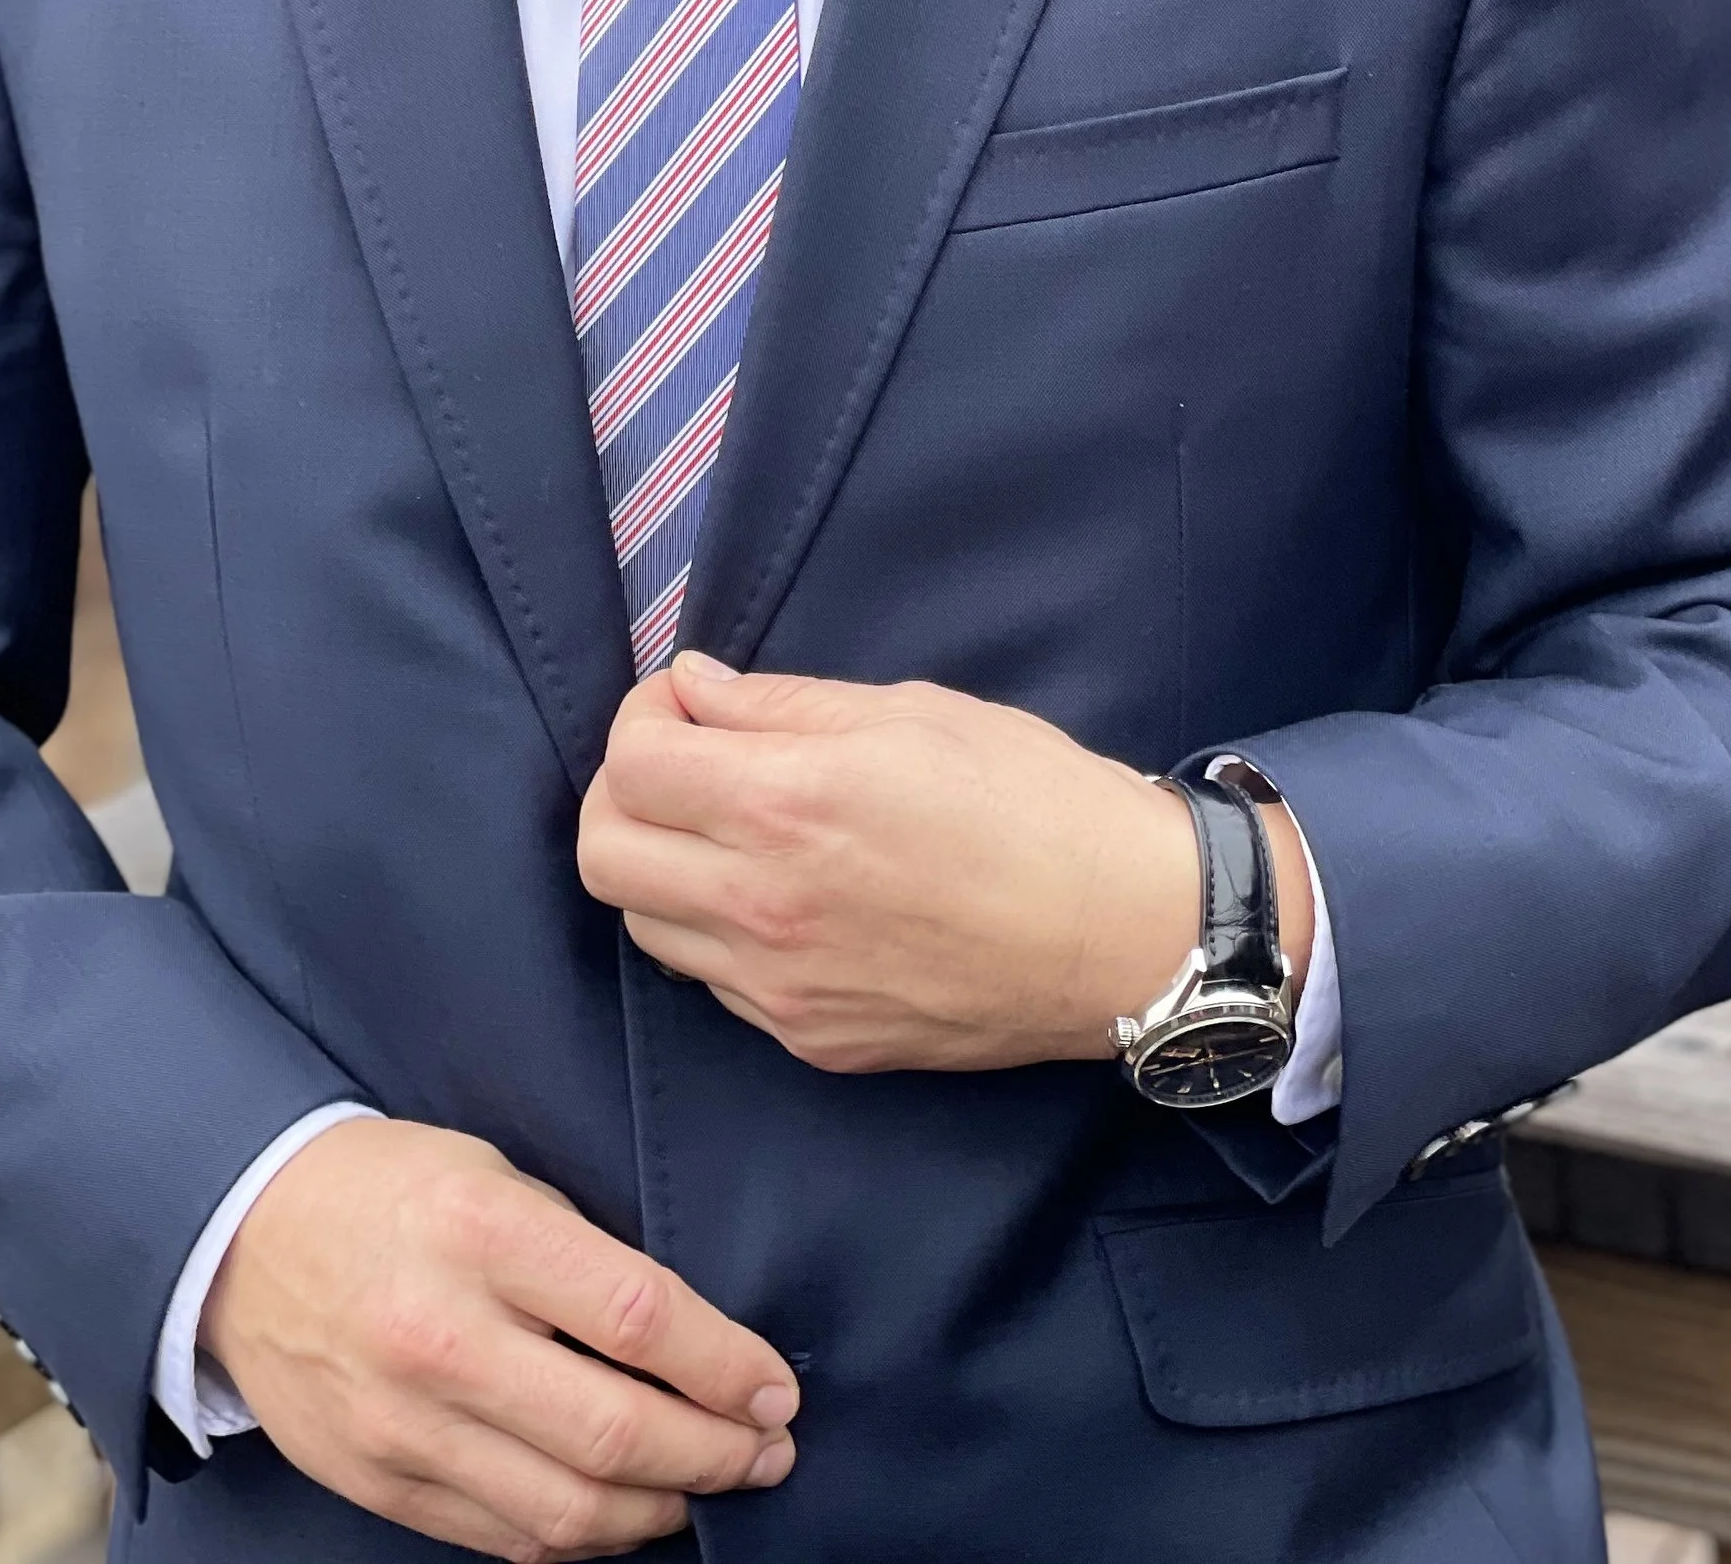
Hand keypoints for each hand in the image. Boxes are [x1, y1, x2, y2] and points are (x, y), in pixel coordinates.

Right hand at [198, 1115, 798, 1559]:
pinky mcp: (382, 1483)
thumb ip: (584, 1257)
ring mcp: (406, 1424)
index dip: (728, 1366)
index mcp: (481, 1233)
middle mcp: (443, 1336)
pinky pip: (507, 1538)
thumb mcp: (493, 1175)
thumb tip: (696, 1342)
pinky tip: (623, 1510)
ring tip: (708, 1485)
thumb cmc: (390, 1189)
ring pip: (569, 1510)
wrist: (243, 1235)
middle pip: (616, 1432)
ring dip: (663, 1509)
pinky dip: (583, 1536)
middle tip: (767, 1450)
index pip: (640, 1317)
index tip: (776, 1387)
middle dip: (718, 1454)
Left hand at [577, 655, 1312, 1073]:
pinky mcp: (813, 1041)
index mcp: (787, 804)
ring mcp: (782, 988)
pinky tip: (780, 895)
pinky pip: (714, 982)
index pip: (631, 763)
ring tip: (730, 832)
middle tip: (685, 765)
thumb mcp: (907, 712)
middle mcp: (764, 905)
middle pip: (604, 855)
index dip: (643, 717)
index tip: (687, 705)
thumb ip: (780, 704)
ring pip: (644, 926)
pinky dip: (717, 931)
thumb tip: (693, 690)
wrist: (1126, 932)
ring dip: (661, 866)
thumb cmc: (1032, 798)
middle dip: (624, 794)